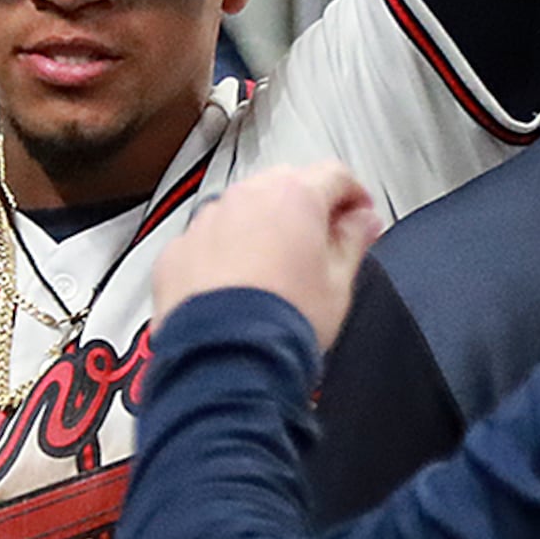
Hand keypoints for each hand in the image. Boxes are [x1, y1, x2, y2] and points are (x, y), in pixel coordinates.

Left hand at [152, 163, 382, 341]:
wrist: (225, 362)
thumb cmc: (282, 324)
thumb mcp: (339, 284)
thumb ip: (353, 241)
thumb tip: (362, 224)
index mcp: (294, 197)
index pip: (335, 176)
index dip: (355, 196)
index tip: (360, 216)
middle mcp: (246, 200)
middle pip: (285, 185)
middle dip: (305, 209)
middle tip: (321, 245)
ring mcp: (206, 223)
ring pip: (240, 212)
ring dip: (259, 231)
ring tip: (275, 275)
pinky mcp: (177, 253)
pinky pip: (206, 242)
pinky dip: (220, 256)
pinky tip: (236, 290)